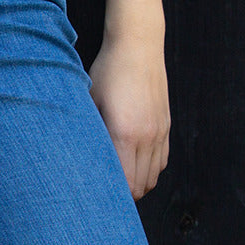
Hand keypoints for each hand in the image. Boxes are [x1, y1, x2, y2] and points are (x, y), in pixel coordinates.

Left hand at [87, 25, 170, 200]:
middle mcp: (147, 136)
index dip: (112, 196)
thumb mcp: (89, 102)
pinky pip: (162, 162)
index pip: (125, 183)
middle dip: (123, 195)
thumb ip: (88, 134)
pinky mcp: (166, 126)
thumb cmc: (106, 73)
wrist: (138, 46)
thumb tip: (77, 162)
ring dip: (137, 184)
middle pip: (141, 186)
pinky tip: (132, 166)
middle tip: (102, 194)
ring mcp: (160, 132)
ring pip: (153, 176)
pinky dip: (148, 171)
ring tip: (116, 183)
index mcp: (124, 133)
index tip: (96, 198)